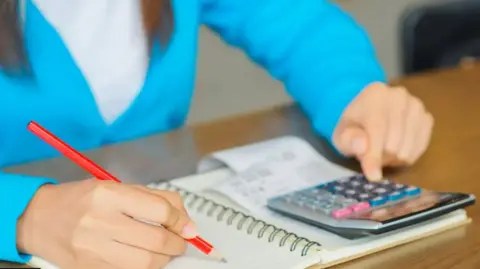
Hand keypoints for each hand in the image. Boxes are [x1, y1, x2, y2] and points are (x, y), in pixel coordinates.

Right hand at [17, 179, 195, 268]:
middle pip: (156, 240)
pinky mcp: (90, 268)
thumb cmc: (80, 200)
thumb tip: (185, 219)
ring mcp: (93, 248)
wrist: (39, 219)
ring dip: (164, 258)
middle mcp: (100, 221)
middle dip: (177, 243)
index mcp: (109, 195)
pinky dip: (144, 267)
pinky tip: (145, 257)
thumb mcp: (116, 187)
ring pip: (145, 262)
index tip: (189, 227)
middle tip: (181, 241)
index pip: (159, 210)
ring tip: (164, 250)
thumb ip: (153, 199)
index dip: (181, 220)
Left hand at [332, 82, 433, 180]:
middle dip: (381, 157)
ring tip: (381, 152)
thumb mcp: (342, 135)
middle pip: (394, 142)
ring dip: (394, 159)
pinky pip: (420, 148)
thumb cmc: (353, 127)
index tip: (372, 176)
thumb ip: (349, 140)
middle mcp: (399, 95)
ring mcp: (417, 106)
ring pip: (408, 148)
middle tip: (371, 157)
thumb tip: (362, 147)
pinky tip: (396, 151)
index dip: (374, 155)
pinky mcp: (427, 118)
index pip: (377, 129)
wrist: (367, 114)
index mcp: (375, 93)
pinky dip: (407, 156)